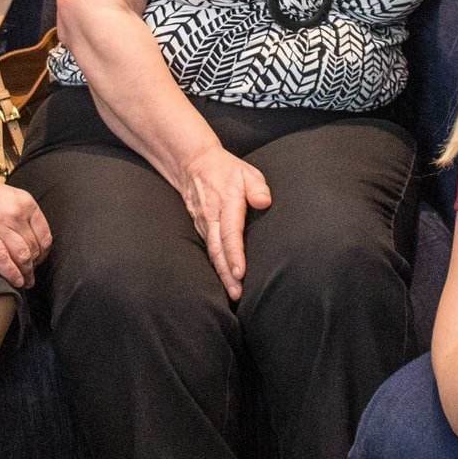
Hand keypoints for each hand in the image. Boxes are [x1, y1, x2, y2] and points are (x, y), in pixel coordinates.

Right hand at [0, 174, 51, 288]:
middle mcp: (15, 212)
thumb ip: (16, 211)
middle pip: (34, 247)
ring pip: (22, 256)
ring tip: (23, 283)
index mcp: (24, 201)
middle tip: (30, 277)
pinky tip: (13, 281)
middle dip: (33, 266)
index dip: (43, 253)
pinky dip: (11, 273)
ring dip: (25, 273)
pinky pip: (2, 260)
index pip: (44, 234)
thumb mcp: (2, 194)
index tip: (38, 261)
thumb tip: (26, 234)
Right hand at [178, 146, 270, 299]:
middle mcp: (212, 217)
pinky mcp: (201, 228)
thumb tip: (264, 202)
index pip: (230, 232)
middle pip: (218, 250)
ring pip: (212, 253)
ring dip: (222, 274)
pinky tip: (225, 279)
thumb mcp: (247, 171)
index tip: (241, 272)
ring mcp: (204, 223)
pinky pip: (209, 250)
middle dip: (227, 274)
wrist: (193, 164)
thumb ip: (257, 186)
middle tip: (238, 295)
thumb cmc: (227, 170)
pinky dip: (216, 266)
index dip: (235, 254)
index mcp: (226, 202)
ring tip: (234, 294)